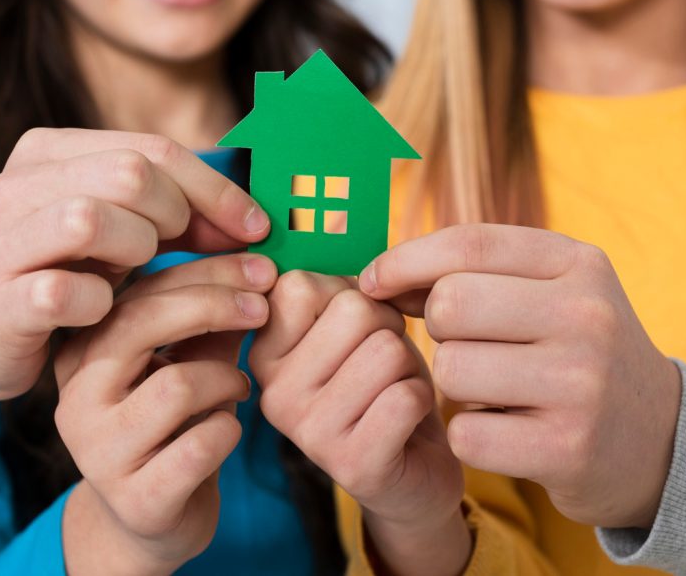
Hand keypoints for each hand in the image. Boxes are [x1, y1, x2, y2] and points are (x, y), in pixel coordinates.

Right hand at [0, 127, 269, 401]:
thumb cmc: (61, 274)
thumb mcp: (117, 232)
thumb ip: (177, 217)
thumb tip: (255, 221)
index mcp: (49, 152)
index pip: (153, 149)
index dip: (215, 189)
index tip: (255, 227)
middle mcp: (17, 185)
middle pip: (130, 173)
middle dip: (176, 216)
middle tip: (180, 250)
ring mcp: (0, 242)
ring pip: (90, 218)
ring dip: (135, 249)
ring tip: (134, 273)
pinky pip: (62, 290)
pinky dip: (97, 302)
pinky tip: (101, 311)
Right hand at [56, 253, 276, 575]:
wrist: (151, 517)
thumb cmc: (174, 424)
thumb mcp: (187, 359)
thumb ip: (211, 316)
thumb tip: (259, 264)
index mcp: (82, 350)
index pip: (140, 289)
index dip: (208, 271)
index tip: (261, 268)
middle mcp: (76, 397)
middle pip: (144, 323)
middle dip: (216, 306)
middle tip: (262, 310)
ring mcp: (99, 451)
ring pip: (178, 385)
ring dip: (227, 379)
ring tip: (237, 388)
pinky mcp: (135, 498)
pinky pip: (200, 445)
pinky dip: (229, 430)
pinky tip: (228, 430)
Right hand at [250, 272, 469, 575]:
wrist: (412, 472)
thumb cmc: (381, 382)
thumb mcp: (351, 324)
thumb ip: (333, 274)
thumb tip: (329, 212)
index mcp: (262, 352)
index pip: (300, 284)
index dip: (349, 294)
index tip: (349, 329)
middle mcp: (272, 393)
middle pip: (353, 311)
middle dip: (386, 328)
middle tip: (381, 365)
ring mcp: (308, 433)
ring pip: (386, 350)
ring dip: (407, 366)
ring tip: (393, 392)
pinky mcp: (352, 465)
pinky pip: (407, 395)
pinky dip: (422, 400)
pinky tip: (406, 423)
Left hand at [360, 224, 681, 528]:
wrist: (658, 438)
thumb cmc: (577, 351)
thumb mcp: (549, 291)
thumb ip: (470, 273)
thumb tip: (379, 275)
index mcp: (579, 263)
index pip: (467, 244)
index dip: (405, 260)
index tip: (374, 281)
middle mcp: (587, 315)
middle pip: (450, 305)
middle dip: (440, 329)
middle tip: (468, 346)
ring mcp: (581, 384)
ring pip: (451, 369)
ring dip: (454, 385)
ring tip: (494, 390)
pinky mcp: (568, 448)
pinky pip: (464, 433)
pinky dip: (469, 434)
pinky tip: (504, 430)